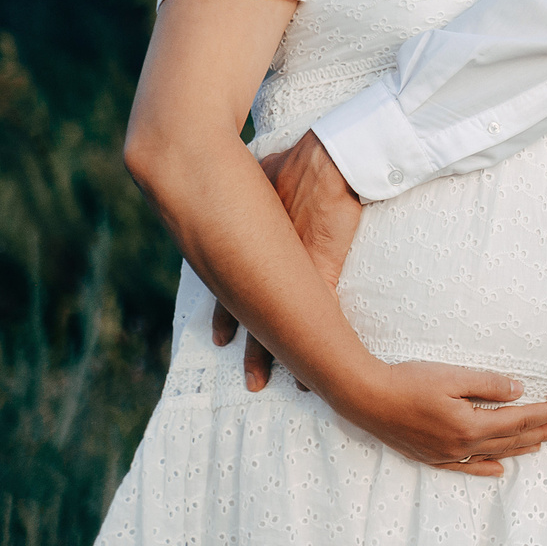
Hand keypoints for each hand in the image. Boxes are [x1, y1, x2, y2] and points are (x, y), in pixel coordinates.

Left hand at [211, 131, 362, 391]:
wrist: (328, 159)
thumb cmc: (297, 160)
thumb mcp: (261, 173)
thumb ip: (256, 185)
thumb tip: (256, 172)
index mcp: (246, 242)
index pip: (228, 288)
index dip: (224, 315)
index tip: (219, 339)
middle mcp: (260, 263)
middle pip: (248, 317)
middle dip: (249, 350)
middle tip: (249, 382)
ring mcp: (290, 273)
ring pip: (276, 326)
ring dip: (272, 357)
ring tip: (267, 385)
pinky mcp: (320, 273)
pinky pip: (316, 320)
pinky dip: (317, 346)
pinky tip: (314, 372)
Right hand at [335, 359, 546, 476]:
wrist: (365, 398)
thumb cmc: (409, 382)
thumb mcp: (454, 376)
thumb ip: (489, 385)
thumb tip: (519, 392)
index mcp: (471, 425)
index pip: (519, 419)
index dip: (546, 412)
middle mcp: (461, 446)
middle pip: (510, 440)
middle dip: (540, 431)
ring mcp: (445, 455)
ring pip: (492, 454)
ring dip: (520, 448)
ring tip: (542, 443)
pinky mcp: (430, 457)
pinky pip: (466, 467)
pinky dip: (485, 468)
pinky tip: (499, 470)